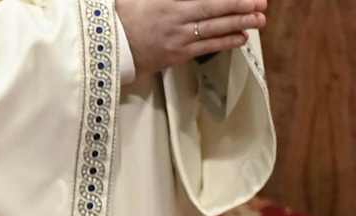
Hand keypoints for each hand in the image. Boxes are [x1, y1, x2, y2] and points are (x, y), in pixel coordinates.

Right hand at [116, 0, 263, 80]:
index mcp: (171, 7)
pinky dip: (224, 44)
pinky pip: (204, 50)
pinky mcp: (172, 58)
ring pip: (214, 35)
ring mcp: (176, 43)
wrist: (103, 47)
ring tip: (258, 23)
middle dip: (243, 13)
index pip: (212, 2)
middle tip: (263, 8)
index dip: (235, 1)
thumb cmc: (123, 16)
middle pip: (217, 18)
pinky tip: (239, 39)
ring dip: (239, 28)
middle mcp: (177, 25)